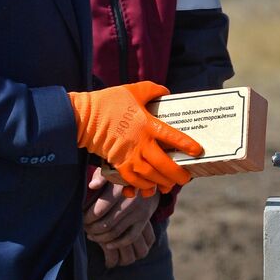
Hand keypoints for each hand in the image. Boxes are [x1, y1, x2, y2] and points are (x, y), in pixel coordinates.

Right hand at [68, 81, 201, 195]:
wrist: (82, 117)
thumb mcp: (134, 90)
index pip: (171, 136)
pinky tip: (149, 189)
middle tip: (186, 179)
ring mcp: (128, 155)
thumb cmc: (108, 102)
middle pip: (162, 164)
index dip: (186, 144)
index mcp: (146, 124)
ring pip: (149, 175)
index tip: (197, 151)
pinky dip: (142, 187)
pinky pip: (133, 180)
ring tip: (170, 186)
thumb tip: (166, 92)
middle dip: (176, 174)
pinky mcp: (118, 163)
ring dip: (161, 183)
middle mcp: (139, 143)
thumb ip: (153, 90)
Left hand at [83, 167, 162, 267]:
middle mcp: (130, 202)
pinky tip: (107, 245)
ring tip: (92, 236)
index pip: (98, 211)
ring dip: (101, 238)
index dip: (87, 218)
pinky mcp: (144, 220)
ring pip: (116, 232)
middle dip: (92, 229)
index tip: (80, 218)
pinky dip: (118, 243)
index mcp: (119, 189)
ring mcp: (138, 212)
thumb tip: (92, 186)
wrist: (149, 179)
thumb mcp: (112, 170)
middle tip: (84, 229)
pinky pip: (131, 237)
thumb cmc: (123, 175)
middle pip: (106, 224)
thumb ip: (101, 177)